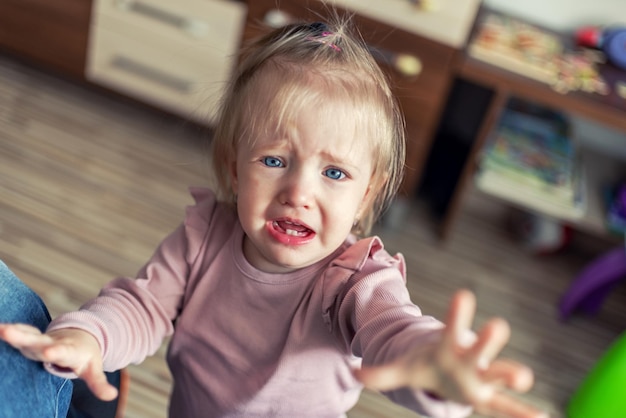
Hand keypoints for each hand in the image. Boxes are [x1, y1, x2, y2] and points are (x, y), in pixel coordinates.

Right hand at [0, 323, 117, 400]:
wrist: (80, 338)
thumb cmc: (84, 357)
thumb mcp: (93, 370)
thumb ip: (99, 383)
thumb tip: (112, 396)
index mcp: (68, 351)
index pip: (62, 352)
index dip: (56, 351)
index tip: (49, 351)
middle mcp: (52, 343)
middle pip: (38, 340)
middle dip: (24, 337)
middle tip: (9, 333)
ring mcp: (40, 340)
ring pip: (26, 335)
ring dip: (13, 332)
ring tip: (0, 329)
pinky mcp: (32, 339)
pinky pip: (20, 333)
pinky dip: (9, 330)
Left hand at [355, 290, 547, 417]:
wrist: (447, 373)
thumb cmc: (428, 366)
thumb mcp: (403, 369)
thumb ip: (381, 373)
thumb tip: (354, 372)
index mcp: (449, 347)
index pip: (452, 327)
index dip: (458, 313)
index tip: (463, 293)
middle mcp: (470, 359)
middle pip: (480, 347)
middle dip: (488, 339)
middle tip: (497, 325)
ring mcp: (483, 377)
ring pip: (500, 373)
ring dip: (511, 374)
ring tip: (523, 378)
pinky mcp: (488, 397)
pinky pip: (507, 406)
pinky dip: (521, 412)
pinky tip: (541, 417)